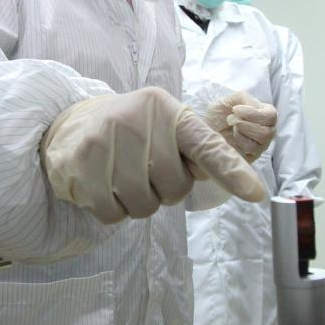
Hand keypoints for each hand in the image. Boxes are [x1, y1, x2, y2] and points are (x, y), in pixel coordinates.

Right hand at [41, 87, 265, 223]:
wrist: (68, 127)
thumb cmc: (129, 133)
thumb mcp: (162, 126)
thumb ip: (193, 150)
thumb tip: (237, 180)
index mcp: (165, 110)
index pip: (205, 145)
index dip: (232, 171)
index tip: (257, 194)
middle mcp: (138, 121)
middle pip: (175, 187)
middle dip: (164, 190)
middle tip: (143, 170)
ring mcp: (106, 143)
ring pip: (145, 205)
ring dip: (137, 203)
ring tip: (121, 178)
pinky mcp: (81, 167)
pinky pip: (114, 214)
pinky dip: (113, 211)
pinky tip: (103, 187)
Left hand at [202, 90, 277, 162]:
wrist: (205, 130)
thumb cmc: (218, 115)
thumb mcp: (229, 100)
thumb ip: (244, 98)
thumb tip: (253, 107)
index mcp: (264, 115)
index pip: (271, 115)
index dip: (253, 113)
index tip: (234, 110)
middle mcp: (266, 131)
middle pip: (268, 132)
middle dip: (245, 124)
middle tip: (230, 119)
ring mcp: (260, 145)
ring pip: (262, 142)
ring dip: (242, 132)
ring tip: (231, 128)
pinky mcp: (252, 156)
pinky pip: (252, 151)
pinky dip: (240, 142)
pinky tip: (232, 138)